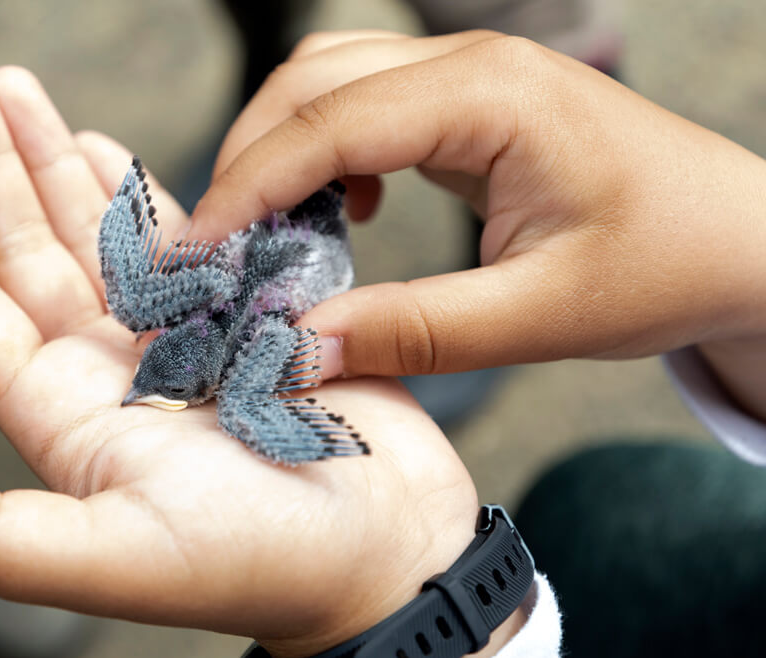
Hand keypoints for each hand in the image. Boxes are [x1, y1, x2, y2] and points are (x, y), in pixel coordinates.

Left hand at [0, 54, 499, 657]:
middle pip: (18, 252)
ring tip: (5, 83)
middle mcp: (101, 373)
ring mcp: (171, 341)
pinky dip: (131, 190)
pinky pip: (172, 239)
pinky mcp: (239, 317)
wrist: (389, 556)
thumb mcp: (110, 556)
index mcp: (60, 418)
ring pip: (88, 235)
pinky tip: (92, 142)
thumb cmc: (257, 566)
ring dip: (44, 159)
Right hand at [189, 31, 765, 416]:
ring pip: (328, 84)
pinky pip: (363, 106)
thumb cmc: (666, 266)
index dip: (245, 190)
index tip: (191, 257)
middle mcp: (471, 64)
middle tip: (209, 256)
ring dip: (278, 153)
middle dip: (245, 164)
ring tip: (260, 239)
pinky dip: (323, 155)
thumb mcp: (542, 316)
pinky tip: (340, 216)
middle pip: (310, 83)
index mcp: (489, 96)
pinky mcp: (468, 102)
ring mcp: (469, 75)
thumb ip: (416, 330)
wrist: (746, 242)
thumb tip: (298, 348)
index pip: (327, 125)